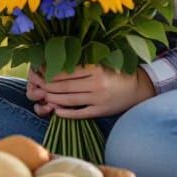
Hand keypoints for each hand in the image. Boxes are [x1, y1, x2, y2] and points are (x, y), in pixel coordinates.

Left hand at [30, 65, 154, 118]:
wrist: (139, 88)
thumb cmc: (117, 73)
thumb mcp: (101, 64)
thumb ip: (83, 64)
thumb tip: (58, 64)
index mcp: (96, 69)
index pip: (67, 72)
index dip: (51, 72)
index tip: (40, 71)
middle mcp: (96, 84)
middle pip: (65, 86)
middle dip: (48, 86)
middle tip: (37, 84)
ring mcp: (98, 99)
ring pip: (69, 99)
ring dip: (54, 98)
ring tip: (44, 96)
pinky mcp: (100, 111)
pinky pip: (79, 113)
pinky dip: (66, 112)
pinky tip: (56, 110)